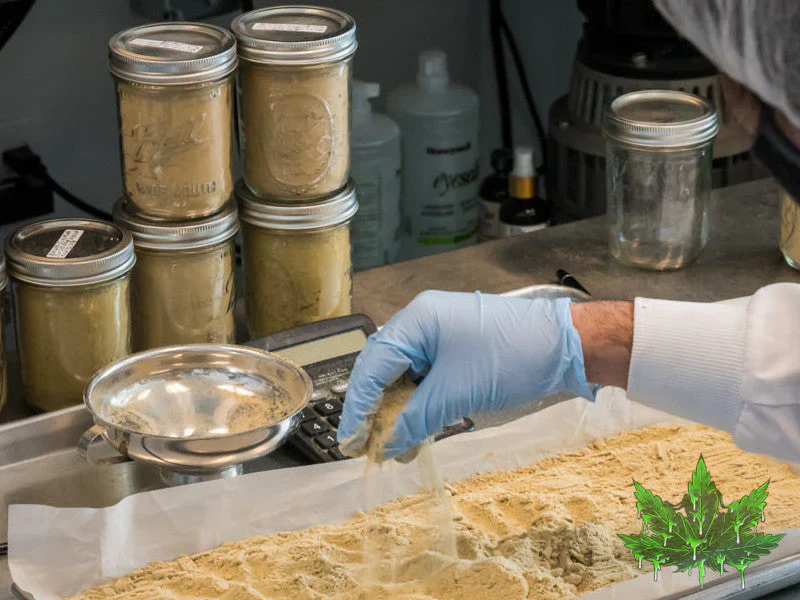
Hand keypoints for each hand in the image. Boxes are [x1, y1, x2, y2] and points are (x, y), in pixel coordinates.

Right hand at [337, 291, 595, 458]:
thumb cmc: (511, 357)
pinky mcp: (455, 349)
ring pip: (404, 376)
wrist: (565, 345)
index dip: (358, 406)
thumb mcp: (457, 393)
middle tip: (364, 446)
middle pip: (383, 368)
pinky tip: (414, 430)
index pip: (373, 364)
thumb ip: (414, 419)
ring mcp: (439, 334)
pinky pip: (425, 377)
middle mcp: (422, 322)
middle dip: (373, 409)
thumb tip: (385, 446)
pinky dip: (418, 404)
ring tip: (390, 446)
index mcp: (416, 320)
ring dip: (396, 411)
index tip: (350, 441)